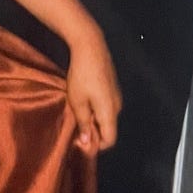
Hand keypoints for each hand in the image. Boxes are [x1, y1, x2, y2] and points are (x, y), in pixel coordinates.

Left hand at [66, 31, 121, 155]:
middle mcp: (117, 105)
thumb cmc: (82, 75)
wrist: (90, 47)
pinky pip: (106, 105)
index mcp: (110, 112)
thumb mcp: (78, 102)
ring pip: (106, 116)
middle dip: (93, 132)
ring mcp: (117, 95)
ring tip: (77, 111)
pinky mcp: (112, 86)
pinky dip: (96, 108)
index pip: (110, 140)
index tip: (80, 141)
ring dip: (93, 119)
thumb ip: (83, 123)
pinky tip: (83, 99)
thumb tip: (88, 142)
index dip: (96, 145)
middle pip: (108, 128)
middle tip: (75, 126)